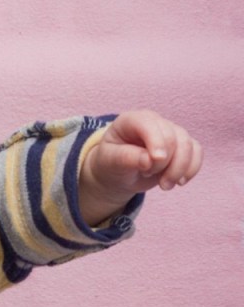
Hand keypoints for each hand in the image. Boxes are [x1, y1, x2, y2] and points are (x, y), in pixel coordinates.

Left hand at [79, 109, 202, 225]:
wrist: (116, 174)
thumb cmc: (109, 164)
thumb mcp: (109, 162)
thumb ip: (126, 158)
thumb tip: (149, 160)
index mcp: (132, 120)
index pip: (150, 124)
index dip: (156, 142)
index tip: (153, 163)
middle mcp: (155, 122)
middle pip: (173, 137)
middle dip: (164, 162)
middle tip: (146, 174)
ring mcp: (171, 132)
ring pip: (188, 145)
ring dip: (179, 169)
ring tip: (164, 185)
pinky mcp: (181, 146)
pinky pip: (197, 152)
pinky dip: (191, 169)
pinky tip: (180, 182)